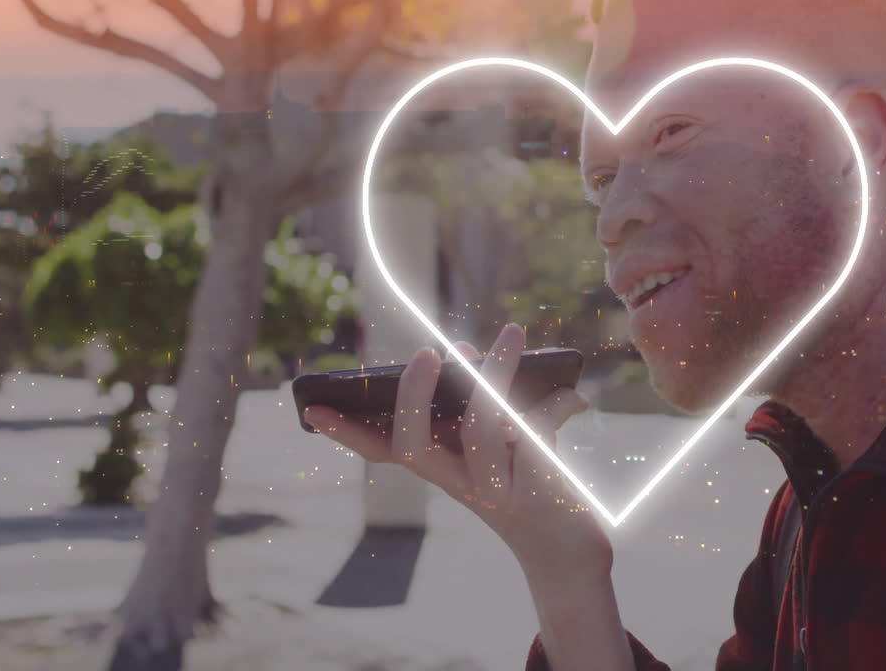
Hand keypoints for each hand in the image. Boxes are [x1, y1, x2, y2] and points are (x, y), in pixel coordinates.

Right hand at [303, 323, 612, 581]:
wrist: (570, 553)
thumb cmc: (536, 489)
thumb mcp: (513, 443)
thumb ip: (500, 402)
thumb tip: (484, 348)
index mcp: (443, 468)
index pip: (385, 450)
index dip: (349, 431)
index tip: (312, 409)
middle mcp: (458, 485)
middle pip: (413, 446)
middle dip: (413, 395)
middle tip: (428, 352)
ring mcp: (492, 494)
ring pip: (479, 430)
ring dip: (494, 375)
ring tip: (511, 334)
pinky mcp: (533, 498)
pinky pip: (532, 439)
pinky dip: (552, 407)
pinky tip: (573, 396)